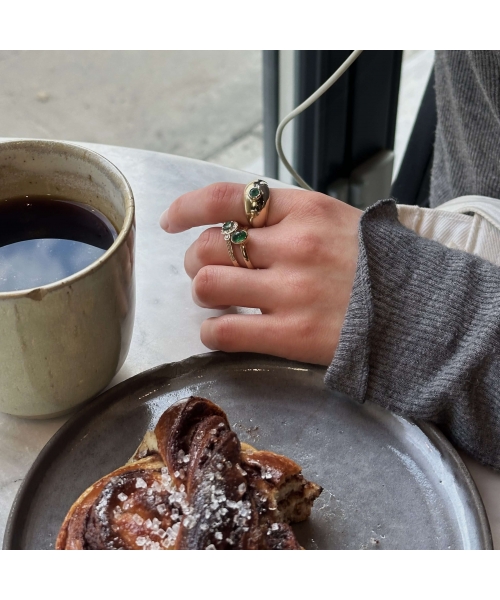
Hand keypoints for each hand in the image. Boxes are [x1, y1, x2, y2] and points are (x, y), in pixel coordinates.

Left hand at [160, 182, 360, 365]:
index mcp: (304, 210)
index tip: (171, 222)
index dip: (187, 208)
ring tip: (217, 301)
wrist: (423, 310)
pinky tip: (222, 331)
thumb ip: (289, 218)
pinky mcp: (294, 334)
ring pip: (209, 284)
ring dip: (203, 294)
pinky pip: (224, 330)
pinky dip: (211, 332)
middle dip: (196, 260)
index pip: (226, 198)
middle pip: (208, 245)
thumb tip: (238, 223)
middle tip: (206, 272)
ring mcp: (292, 290)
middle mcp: (295, 244)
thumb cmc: (377, 265)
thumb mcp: (338, 221)